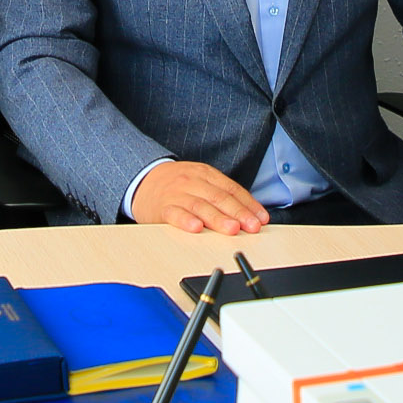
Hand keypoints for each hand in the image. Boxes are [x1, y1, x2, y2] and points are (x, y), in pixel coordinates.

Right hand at [130, 160, 269, 234]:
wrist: (142, 180)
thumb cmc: (176, 185)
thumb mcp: (200, 180)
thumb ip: (221, 193)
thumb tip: (248, 212)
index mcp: (206, 174)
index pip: (232, 189)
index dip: (248, 204)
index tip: (260, 218)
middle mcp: (193, 181)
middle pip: (219, 197)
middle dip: (238, 213)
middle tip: (251, 226)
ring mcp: (177, 194)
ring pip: (201, 206)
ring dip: (218, 219)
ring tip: (232, 229)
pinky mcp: (162, 207)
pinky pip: (175, 214)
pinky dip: (186, 221)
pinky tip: (196, 228)